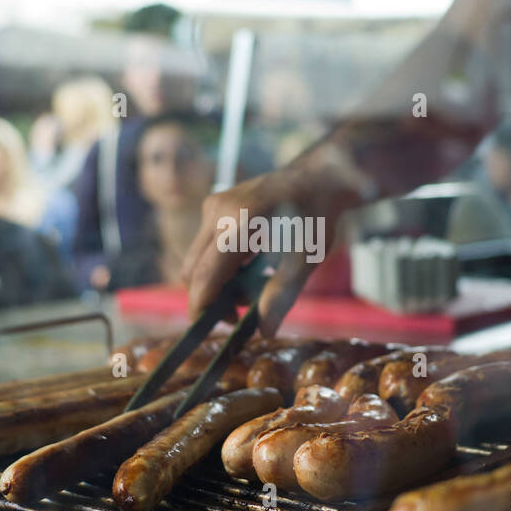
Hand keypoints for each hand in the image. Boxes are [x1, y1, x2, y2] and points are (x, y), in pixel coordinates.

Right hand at [182, 150, 366, 335]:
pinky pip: (204, 245)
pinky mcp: (214, 205)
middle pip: (192, 270)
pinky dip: (218, 264)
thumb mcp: (304, 261)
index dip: (203, 308)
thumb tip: (264, 331)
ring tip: (249, 287)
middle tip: (241, 312)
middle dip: (209, 297)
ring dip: (215, 281)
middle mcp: (218, 212)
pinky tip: (248, 265)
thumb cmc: (316, 219)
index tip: (220, 327)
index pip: (205, 277)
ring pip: (196, 259)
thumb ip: (280, 296)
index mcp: (239, 224)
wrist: (318, 179)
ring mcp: (213, 205)